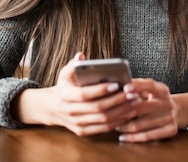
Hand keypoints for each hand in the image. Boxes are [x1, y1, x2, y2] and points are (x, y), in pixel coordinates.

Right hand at [14, 53, 139, 135]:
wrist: (53, 107)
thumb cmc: (66, 86)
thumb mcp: (66, 73)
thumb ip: (74, 64)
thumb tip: (81, 56)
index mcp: (64, 94)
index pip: (84, 94)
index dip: (100, 90)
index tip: (116, 84)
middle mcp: (69, 111)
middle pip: (97, 108)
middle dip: (117, 100)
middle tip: (132, 93)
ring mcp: (76, 123)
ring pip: (103, 120)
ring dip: (121, 111)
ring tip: (134, 102)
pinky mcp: (83, 131)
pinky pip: (103, 128)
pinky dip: (117, 122)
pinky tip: (128, 113)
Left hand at [114, 78, 177, 142]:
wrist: (178, 111)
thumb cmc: (156, 99)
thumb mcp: (151, 90)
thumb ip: (137, 87)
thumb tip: (117, 85)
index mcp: (163, 90)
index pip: (150, 85)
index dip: (137, 86)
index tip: (124, 88)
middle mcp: (168, 103)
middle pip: (142, 107)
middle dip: (123, 111)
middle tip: (109, 113)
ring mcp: (170, 117)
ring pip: (141, 124)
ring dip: (125, 126)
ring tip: (114, 125)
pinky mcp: (170, 130)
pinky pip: (147, 136)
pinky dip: (132, 137)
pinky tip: (123, 136)